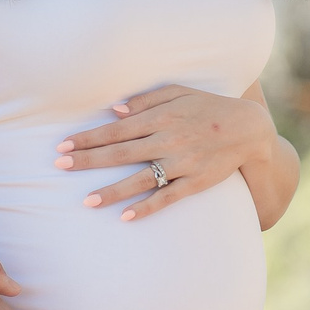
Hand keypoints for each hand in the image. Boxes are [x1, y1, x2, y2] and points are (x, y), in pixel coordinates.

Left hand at [56, 85, 275, 219]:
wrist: (248, 129)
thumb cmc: (208, 107)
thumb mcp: (179, 92)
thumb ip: (146, 99)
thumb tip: (115, 111)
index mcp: (161, 117)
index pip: (116, 130)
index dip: (89, 138)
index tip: (64, 146)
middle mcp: (168, 140)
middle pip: (121, 152)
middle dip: (89, 160)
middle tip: (60, 167)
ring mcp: (182, 163)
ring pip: (140, 179)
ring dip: (112, 190)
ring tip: (86, 200)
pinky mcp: (196, 182)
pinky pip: (167, 198)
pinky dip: (146, 208)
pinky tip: (125, 217)